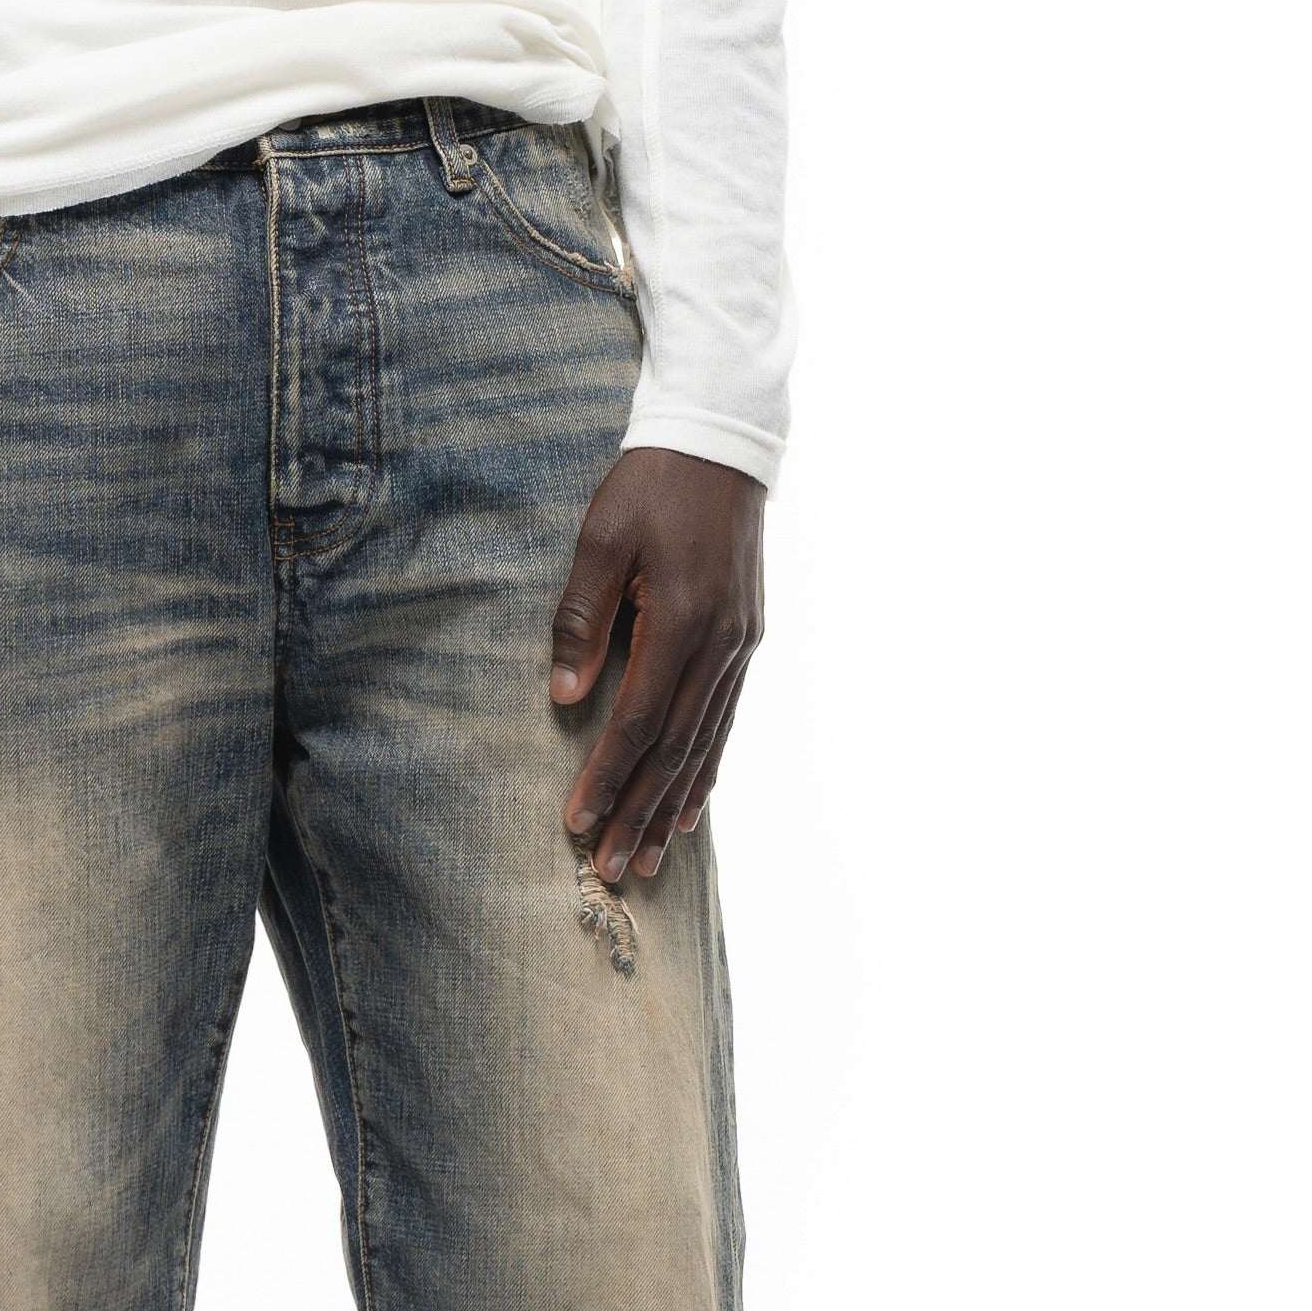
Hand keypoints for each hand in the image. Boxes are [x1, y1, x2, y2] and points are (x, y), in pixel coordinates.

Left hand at [551, 447, 765, 883]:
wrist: (721, 443)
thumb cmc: (650, 485)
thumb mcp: (601, 538)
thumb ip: (581, 619)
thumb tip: (563, 697)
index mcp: (679, 618)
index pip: (637, 721)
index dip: (607, 777)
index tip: (578, 823)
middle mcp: (719, 643)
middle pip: (675, 748)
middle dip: (640, 811)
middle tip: (614, 867)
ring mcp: (740, 644)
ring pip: (706, 743)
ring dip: (676, 804)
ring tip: (653, 856)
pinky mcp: (748, 639)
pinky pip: (726, 719)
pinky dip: (708, 766)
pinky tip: (693, 804)